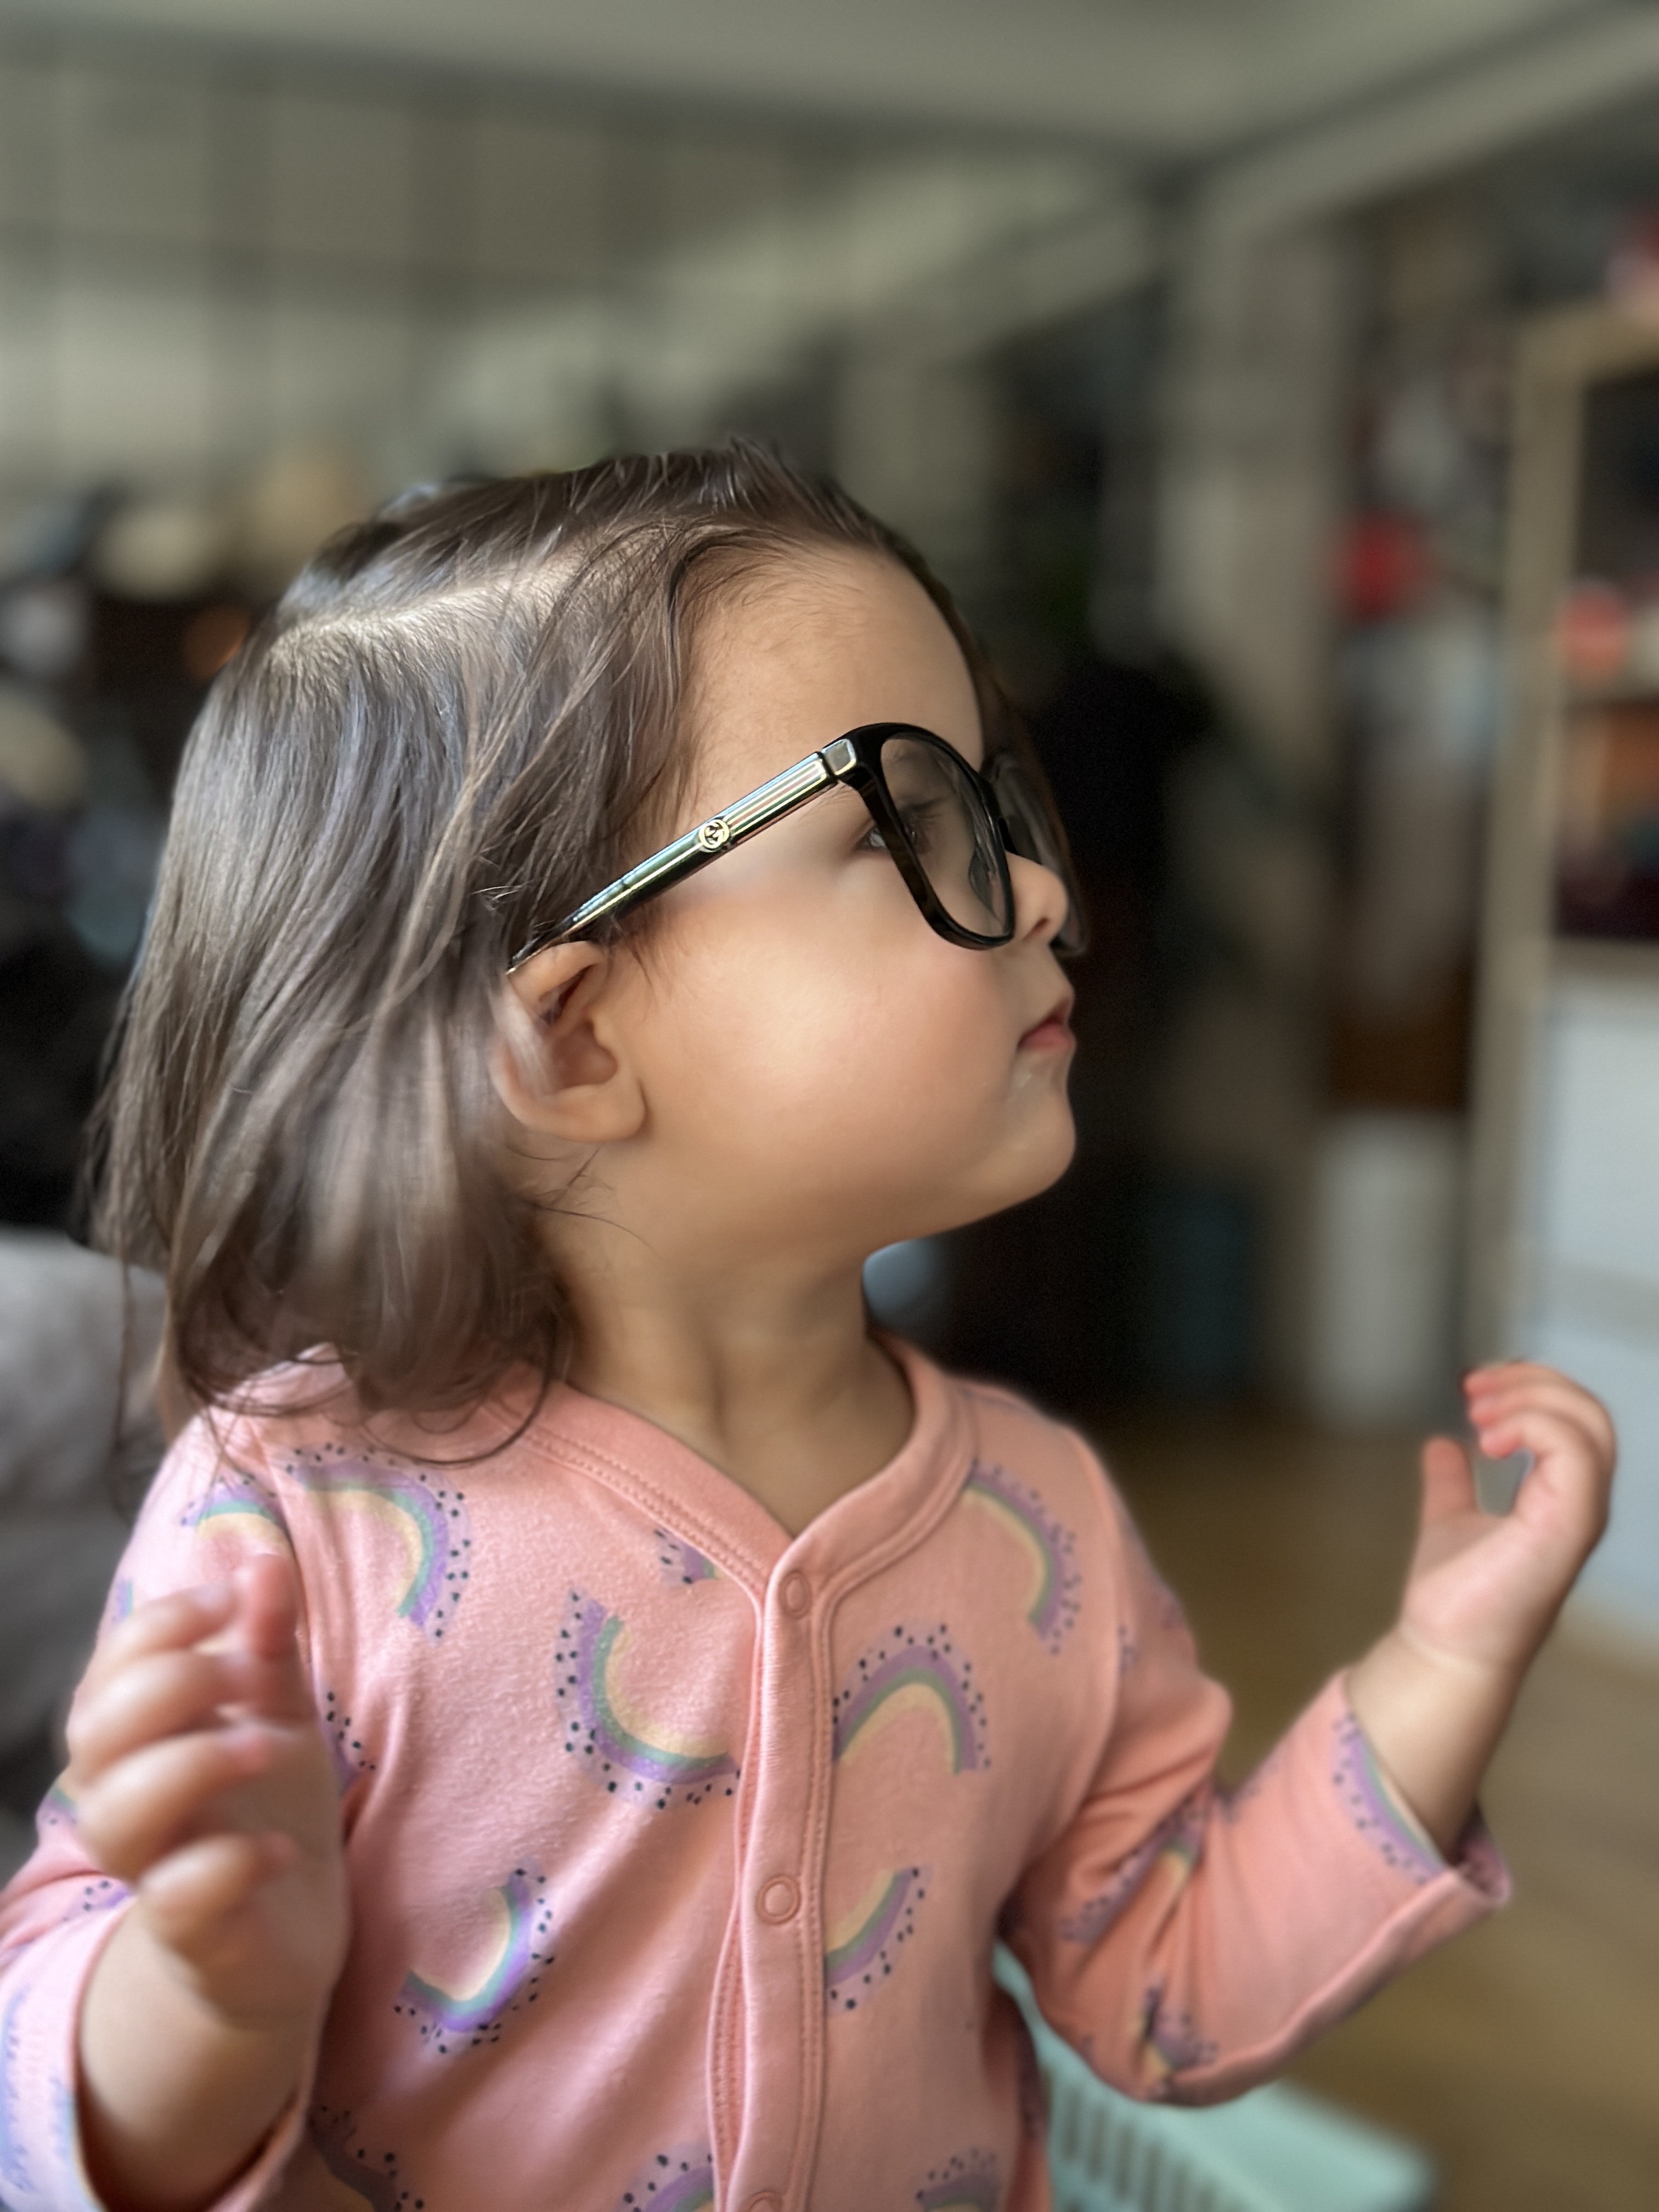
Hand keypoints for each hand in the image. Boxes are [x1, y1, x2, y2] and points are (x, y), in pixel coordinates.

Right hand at [67, 1554, 348, 2031]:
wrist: (286, 1935)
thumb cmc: (264, 1805)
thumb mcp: (276, 1709)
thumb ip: (266, 1638)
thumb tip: (260, 1554)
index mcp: (140, 1739)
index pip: (111, 1668)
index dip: (164, 1622)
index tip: (235, 1598)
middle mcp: (128, 1802)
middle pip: (96, 1734)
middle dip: (176, 1682)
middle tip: (256, 1675)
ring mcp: (154, 1869)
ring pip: (118, 1815)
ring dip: (195, 1761)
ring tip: (273, 1744)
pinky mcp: (193, 1934)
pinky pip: (178, 1898)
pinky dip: (227, 1863)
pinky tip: (279, 1846)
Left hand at [1404, 1361, 1614, 1681]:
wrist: (1445, 1648)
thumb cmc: (1455, 1598)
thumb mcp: (1450, 1518)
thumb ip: (1453, 1482)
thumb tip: (1442, 1445)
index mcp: (1560, 1495)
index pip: (1576, 1417)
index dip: (1531, 1384)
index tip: (1473, 1384)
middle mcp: (1579, 1502)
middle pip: (1590, 1411)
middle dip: (1532, 1380)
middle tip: (1473, 1388)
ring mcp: (1578, 1515)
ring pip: (1591, 1424)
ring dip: (1530, 1398)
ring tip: (1479, 1411)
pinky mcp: (1567, 1527)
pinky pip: (1575, 1452)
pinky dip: (1534, 1425)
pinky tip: (1489, 1440)